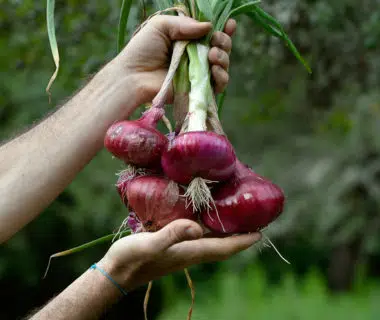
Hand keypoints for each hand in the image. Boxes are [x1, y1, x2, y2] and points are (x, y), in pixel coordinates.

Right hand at [97, 219, 260, 290]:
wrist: (117, 273)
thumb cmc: (130, 258)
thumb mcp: (148, 244)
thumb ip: (171, 235)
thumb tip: (198, 228)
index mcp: (189, 251)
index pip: (223, 247)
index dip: (242, 241)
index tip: (260, 233)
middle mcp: (190, 253)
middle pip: (223, 247)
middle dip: (240, 238)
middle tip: (255, 224)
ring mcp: (182, 252)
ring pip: (213, 243)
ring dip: (228, 235)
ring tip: (238, 221)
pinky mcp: (174, 248)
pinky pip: (200, 239)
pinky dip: (211, 232)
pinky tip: (207, 221)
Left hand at [110, 15, 235, 108]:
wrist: (134, 77)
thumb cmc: (142, 50)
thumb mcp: (161, 26)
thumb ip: (184, 24)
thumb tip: (209, 27)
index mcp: (187, 40)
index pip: (210, 34)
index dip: (223, 29)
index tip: (230, 24)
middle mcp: (195, 57)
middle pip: (221, 49)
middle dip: (224, 42)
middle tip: (216, 40)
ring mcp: (197, 74)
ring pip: (222, 66)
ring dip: (224, 58)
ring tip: (213, 55)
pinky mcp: (197, 90)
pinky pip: (218, 85)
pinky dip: (222, 77)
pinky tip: (215, 70)